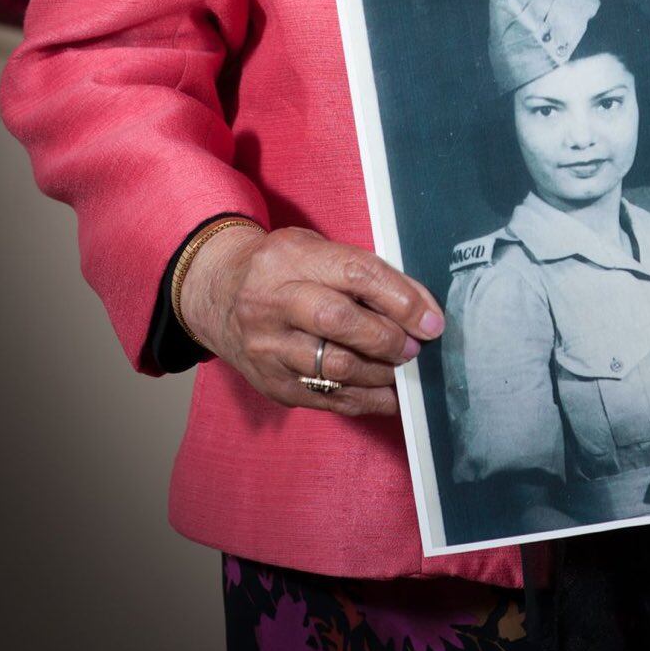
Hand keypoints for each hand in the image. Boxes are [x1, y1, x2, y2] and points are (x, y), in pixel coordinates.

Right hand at [178, 224, 444, 418]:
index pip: (356, 274)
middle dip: (388, 338)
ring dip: (379, 373)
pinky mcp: (270, 382)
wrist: (218, 293)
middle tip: (413, 347)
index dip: (401, 299)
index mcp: (291, 258)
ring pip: (334, 367)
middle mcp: (273, 302)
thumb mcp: (317, 250)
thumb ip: (367, 273)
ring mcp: (267, 346)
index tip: (431, 321)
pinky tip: (384, 395)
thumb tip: (423, 309)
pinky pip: (324, 397)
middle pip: (340, 322)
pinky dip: (363, 400)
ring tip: (398, 368)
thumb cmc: (283, 268)